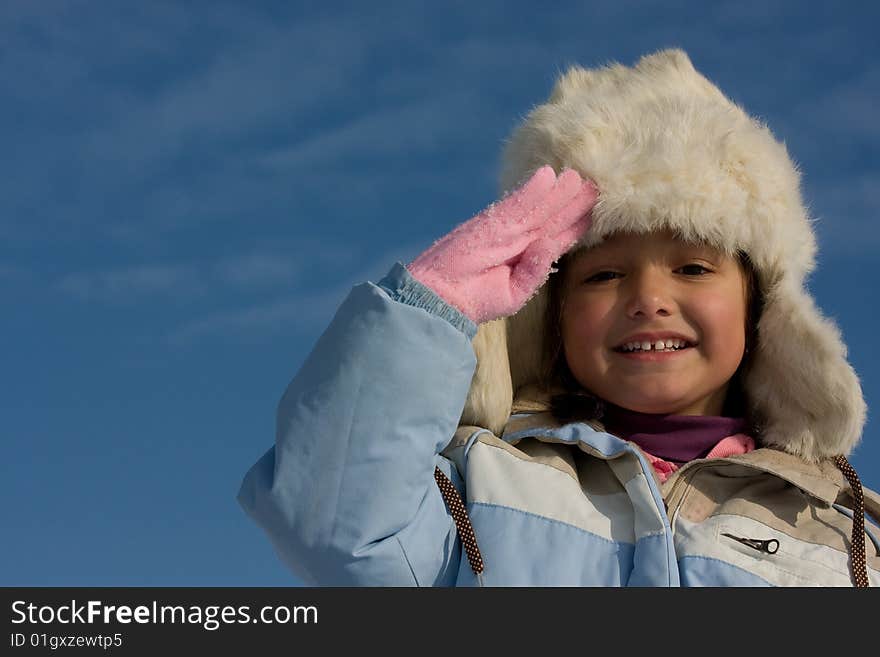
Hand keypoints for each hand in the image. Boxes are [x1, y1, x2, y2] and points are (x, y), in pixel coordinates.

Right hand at [406, 165, 596, 323]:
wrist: (441, 297)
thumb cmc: (475, 300)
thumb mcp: (514, 293)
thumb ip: (535, 272)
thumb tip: (550, 244)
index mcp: (525, 259)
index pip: (556, 238)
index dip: (574, 224)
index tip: (594, 211)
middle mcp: (517, 241)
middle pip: (550, 217)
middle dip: (572, 202)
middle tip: (594, 184)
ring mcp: (504, 229)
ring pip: (538, 207)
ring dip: (557, 191)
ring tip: (577, 175)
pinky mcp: (490, 222)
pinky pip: (515, 203)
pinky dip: (532, 189)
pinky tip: (548, 175)